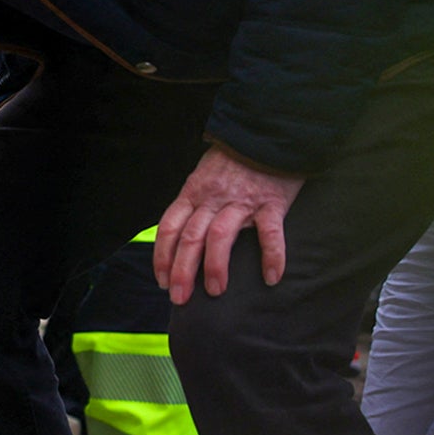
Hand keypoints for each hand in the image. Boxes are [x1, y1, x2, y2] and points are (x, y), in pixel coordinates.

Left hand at [154, 144, 305, 304]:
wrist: (266, 136)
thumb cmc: (232, 162)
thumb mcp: (202, 178)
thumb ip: (194, 204)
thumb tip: (182, 239)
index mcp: (192, 193)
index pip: (169, 228)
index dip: (162, 256)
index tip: (161, 280)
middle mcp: (212, 199)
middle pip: (190, 238)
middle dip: (182, 271)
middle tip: (180, 298)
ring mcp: (241, 202)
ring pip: (220, 237)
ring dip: (215, 267)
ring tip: (216, 291)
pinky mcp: (271, 204)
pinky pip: (270, 234)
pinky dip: (271, 256)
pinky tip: (271, 277)